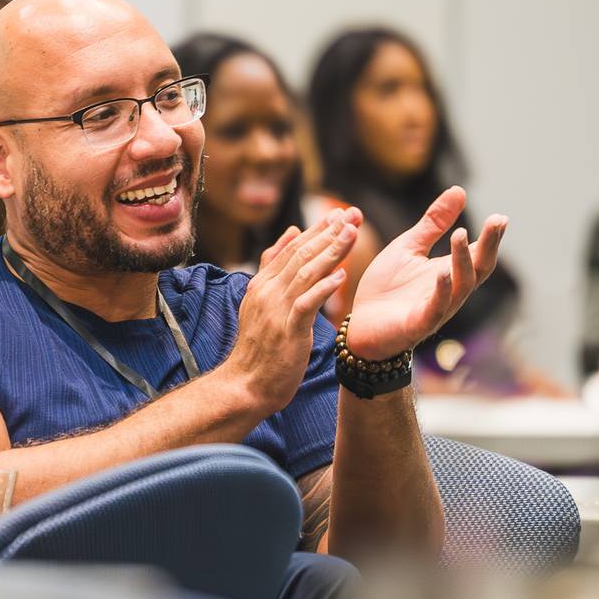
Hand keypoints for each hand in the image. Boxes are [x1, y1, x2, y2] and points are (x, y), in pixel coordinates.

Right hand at [223, 208, 359, 413]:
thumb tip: (292, 232)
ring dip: (331, 252)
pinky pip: (306, 304)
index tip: (340, 214)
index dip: (317, 230)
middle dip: (329, 233)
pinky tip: (340, 276)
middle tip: (351, 214)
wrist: (246, 384)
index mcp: (262, 284)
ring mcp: (276, 310)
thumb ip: (274, 266)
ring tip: (351, 234)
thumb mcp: (262, 300)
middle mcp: (268, 292)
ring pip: (306, 273)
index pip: (293, 249)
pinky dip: (323, 288)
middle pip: (301, 255)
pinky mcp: (287, 330)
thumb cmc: (259, 347)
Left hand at [344, 186, 505, 362]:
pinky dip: (441, 291)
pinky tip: (443, 273)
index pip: (478, 252)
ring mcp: (437, 308)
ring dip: (462, 260)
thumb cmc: (387, 288)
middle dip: (489, 245)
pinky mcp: (418, 324)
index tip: (501, 218)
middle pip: (478, 268)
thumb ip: (434, 223)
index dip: (491, 237)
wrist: (360, 326)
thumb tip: (460, 190)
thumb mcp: (409, 247)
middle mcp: (450, 290)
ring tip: (461, 234)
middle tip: (497, 222)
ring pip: (461, 286)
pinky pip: (435, 308)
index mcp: (449, 271)